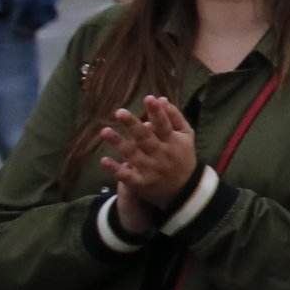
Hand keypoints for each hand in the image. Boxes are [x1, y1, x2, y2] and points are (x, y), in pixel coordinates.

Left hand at [95, 96, 196, 233]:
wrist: (184, 190)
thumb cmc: (183, 157)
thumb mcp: (186, 136)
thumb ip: (175, 117)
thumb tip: (162, 99)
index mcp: (173, 141)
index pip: (165, 124)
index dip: (158, 112)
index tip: (150, 98)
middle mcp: (161, 154)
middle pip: (146, 138)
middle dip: (133, 124)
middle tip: (119, 112)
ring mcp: (150, 169)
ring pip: (132, 154)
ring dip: (118, 143)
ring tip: (105, 131)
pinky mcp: (140, 182)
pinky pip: (126, 175)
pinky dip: (115, 168)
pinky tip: (103, 160)